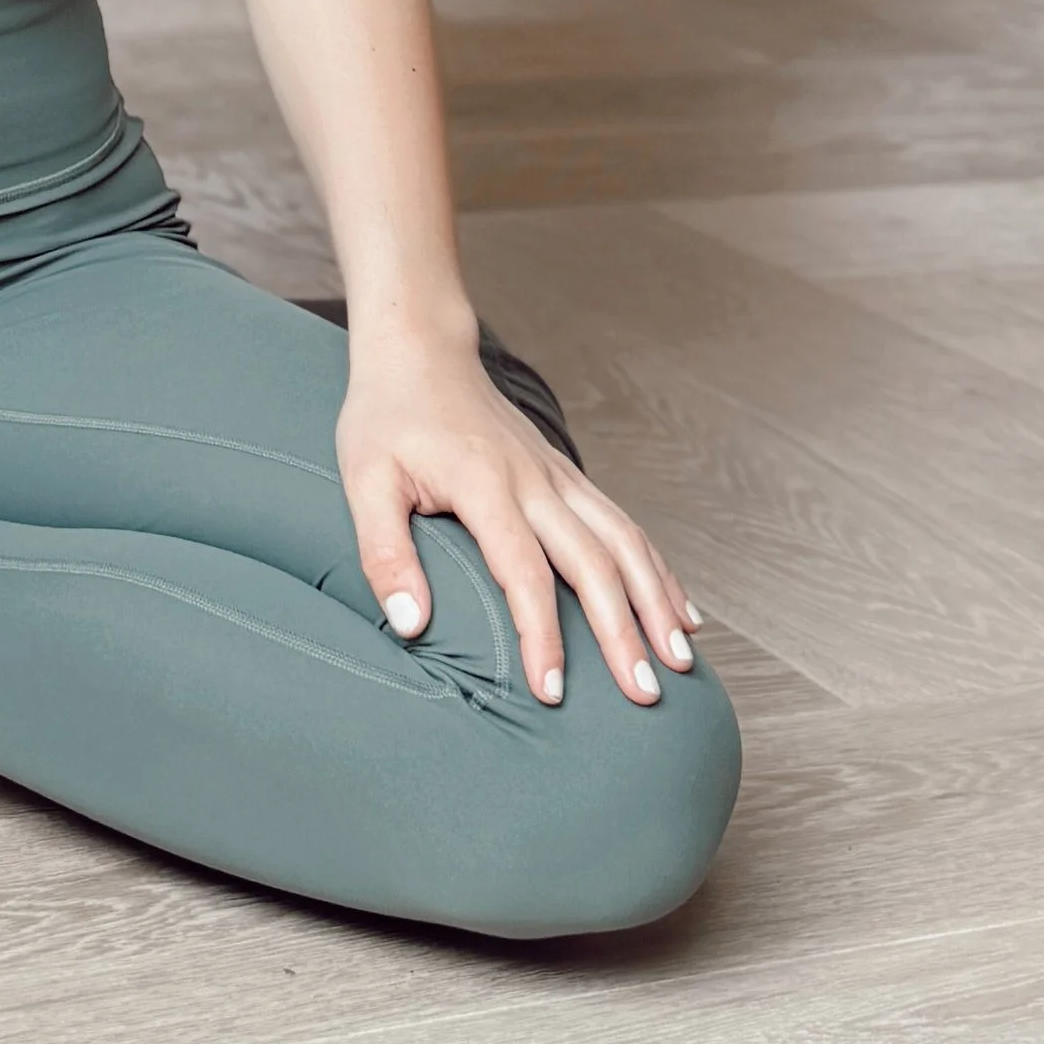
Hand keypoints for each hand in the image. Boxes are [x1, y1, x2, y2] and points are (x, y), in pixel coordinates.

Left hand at [335, 324, 698, 708]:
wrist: (420, 348)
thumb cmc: (388, 416)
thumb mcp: (364, 480)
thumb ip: (385, 552)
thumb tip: (410, 626)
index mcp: (485, 484)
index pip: (523, 572)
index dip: (541, 635)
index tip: (552, 691)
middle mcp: (535, 480)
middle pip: (594, 562)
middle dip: (624, 631)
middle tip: (643, 695)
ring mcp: (557, 475)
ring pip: (624, 541)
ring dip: (657, 601)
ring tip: (680, 660)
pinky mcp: (567, 475)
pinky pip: (623, 524)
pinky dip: (657, 569)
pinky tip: (679, 610)